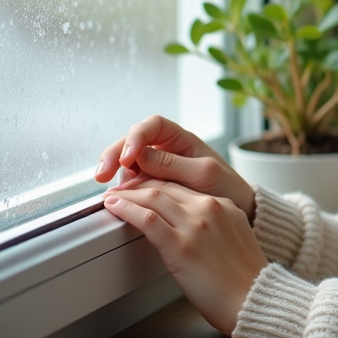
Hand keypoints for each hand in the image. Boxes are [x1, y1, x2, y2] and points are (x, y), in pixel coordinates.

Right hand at [95, 115, 255, 220]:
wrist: (236, 211)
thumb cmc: (226, 187)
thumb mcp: (204, 173)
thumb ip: (174, 164)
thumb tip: (139, 156)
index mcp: (181, 139)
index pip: (152, 126)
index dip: (136, 137)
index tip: (129, 157)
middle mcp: (165, 150)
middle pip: (131, 142)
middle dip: (113, 155)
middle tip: (101, 175)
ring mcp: (156, 168)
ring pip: (127, 163)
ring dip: (115, 173)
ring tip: (112, 191)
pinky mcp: (152, 187)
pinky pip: (131, 182)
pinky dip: (123, 189)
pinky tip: (121, 199)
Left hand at [103, 180, 267, 335]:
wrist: (253, 297)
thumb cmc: (244, 278)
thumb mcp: (234, 236)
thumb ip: (214, 224)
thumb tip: (188, 226)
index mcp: (224, 204)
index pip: (182, 185)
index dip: (157, 183)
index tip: (142, 187)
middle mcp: (210, 207)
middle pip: (165, 186)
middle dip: (138, 184)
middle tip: (121, 188)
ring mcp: (195, 224)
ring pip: (153, 197)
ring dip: (127, 194)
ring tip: (112, 196)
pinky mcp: (181, 245)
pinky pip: (147, 219)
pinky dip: (126, 210)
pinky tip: (114, 207)